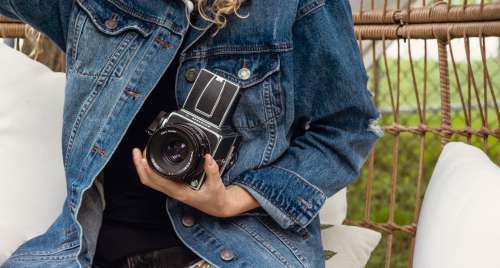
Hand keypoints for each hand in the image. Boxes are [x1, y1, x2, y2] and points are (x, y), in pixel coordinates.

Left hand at [132, 147, 258, 217]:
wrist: (219, 207)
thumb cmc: (216, 199)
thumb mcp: (217, 185)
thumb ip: (212, 171)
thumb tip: (208, 157)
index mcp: (180, 192)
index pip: (157, 181)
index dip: (147, 169)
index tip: (143, 156)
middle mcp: (173, 192)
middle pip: (149, 180)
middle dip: (140, 166)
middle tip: (137, 151)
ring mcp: (173, 190)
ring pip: (152, 180)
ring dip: (144, 168)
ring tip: (142, 153)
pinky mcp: (176, 187)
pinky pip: (160, 179)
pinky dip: (153, 170)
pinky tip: (154, 161)